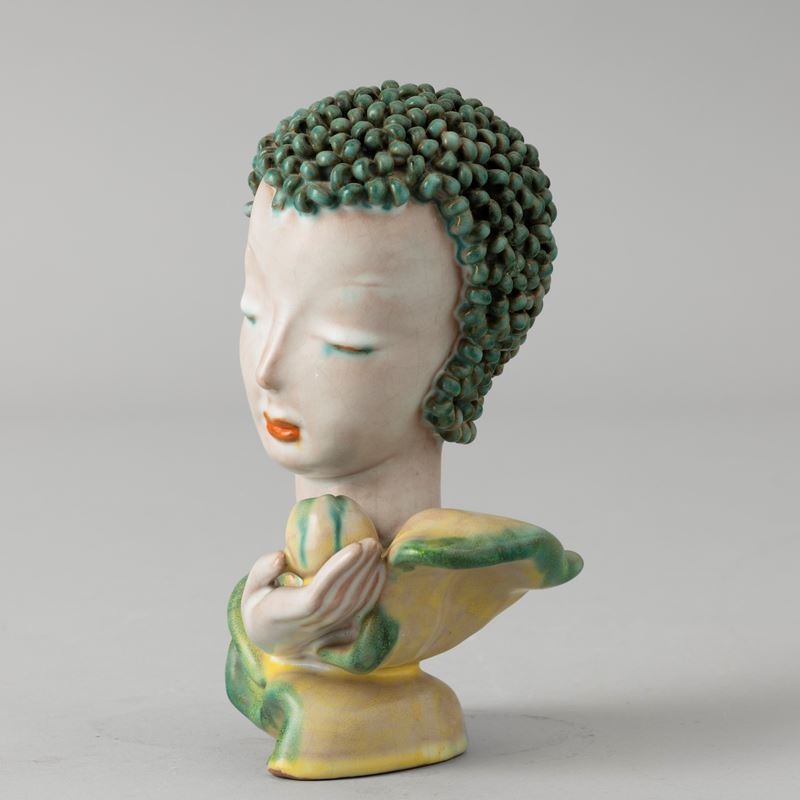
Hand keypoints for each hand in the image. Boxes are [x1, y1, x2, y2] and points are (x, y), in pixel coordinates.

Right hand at [240, 539, 385, 658]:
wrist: (270, 643)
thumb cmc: (260, 608)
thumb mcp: (251, 590)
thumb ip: (262, 571)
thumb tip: (280, 556)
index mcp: (290, 613)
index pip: (319, 592)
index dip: (339, 571)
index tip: (354, 547)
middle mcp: (313, 624)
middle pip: (342, 595)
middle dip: (360, 567)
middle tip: (371, 541)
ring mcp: (328, 629)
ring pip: (354, 602)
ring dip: (368, 576)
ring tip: (375, 549)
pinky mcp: (340, 629)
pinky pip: (359, 609)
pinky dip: (372, 588)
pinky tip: (378, 568)